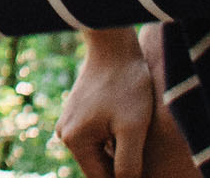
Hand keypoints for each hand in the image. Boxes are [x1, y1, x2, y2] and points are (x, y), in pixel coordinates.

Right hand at [59, 28, 158, 177]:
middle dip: (122, 166)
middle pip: (99, 167)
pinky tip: (131, 126)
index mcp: (74, 141)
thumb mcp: (133, 129)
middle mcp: (65, 134)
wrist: (115, 45)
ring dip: (119, 152)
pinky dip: (114, 138)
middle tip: (143, 151)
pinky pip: (97, 137)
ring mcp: (69, 121)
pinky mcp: (78, 112)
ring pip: (100, 152)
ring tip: (140, 140)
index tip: (144, 172)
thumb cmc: (126, 85)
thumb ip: (128, 166)